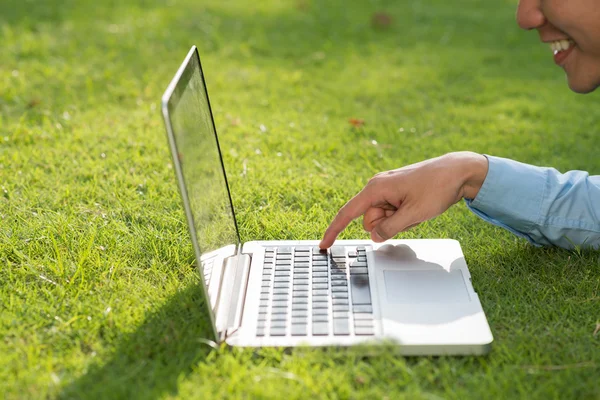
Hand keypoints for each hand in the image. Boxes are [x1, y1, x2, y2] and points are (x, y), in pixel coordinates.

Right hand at [319, 152, 488, 247]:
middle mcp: (377, 187)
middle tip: (409, 215)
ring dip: (397, 221)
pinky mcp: (395, 193)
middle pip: (369, 219)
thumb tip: (374, 237)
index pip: (348, 213)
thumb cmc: (437, 187)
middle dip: (386, 225)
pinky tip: (418, 206)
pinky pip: (392, 213)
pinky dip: (403, 216)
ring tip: (416, 209)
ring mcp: (387, 190)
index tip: (324, 244)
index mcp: (376, 188)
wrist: (458, 171)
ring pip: (382, 218)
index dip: (334, 230)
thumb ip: (390, 228)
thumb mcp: (414, 214)